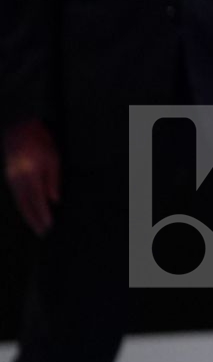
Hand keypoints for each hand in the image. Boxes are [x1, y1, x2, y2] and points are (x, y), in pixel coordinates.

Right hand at [4, 119, 59, 235]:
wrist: (18, 128)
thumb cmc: (40, 141)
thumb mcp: (53, 158)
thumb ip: (53, 180)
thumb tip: (54, 200)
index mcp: (29, 174)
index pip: (36, 200)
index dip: (42, 214)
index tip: (48, 226)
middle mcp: (17, 179)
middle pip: (25, 205)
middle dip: (33, 220)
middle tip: (42, 233)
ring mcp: (10, 178)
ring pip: (19, 201)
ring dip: (27, 215)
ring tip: (36, 226)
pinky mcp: (8, 176)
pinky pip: (16, 195)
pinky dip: (22, 206)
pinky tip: (28, 211)